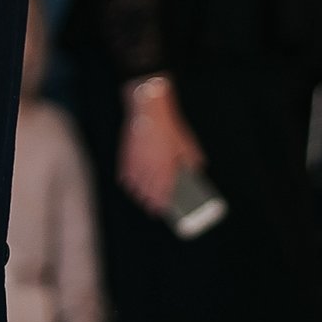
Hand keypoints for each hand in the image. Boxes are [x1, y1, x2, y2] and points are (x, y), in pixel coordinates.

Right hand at [116, 82, 204, 215]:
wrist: (149, 111)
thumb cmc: (170, 127)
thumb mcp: (187, 143)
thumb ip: (193, 159)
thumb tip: (197, 169)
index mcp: (166, 168)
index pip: (163, 193)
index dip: (161, 204)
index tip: (160, 210)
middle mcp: (150, 169)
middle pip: (147, 193)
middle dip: (148, 202)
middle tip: (150, 208)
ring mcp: (136, 163)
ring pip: (134, 186)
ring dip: (137, 194)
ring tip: (140, 198)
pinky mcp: (126, 156)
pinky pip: (124, 174)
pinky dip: (126, 182)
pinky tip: (128, 184)